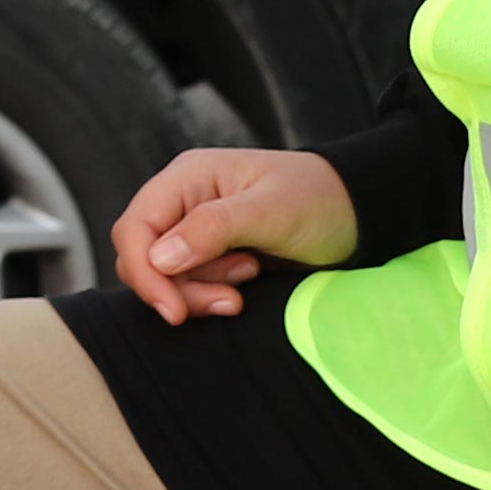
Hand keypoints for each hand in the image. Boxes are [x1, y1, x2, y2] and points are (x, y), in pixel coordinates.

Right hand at [108, 147, 358, 322]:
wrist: (356, 212)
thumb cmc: (319, 199)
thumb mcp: (271, 211)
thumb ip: (213, 228)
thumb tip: (159, 258)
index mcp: (187, 177)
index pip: (134, 229)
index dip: (145, 274)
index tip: (174, 312)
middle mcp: (182, 200)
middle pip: (143, 257)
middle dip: (178, 288)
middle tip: (228, 301)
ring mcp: (194, 227)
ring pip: (165, 276)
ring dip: (201, 291)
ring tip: (248, 281)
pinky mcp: (210, 252)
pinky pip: (189, 282)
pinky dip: (212, 293)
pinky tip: (246, 284)